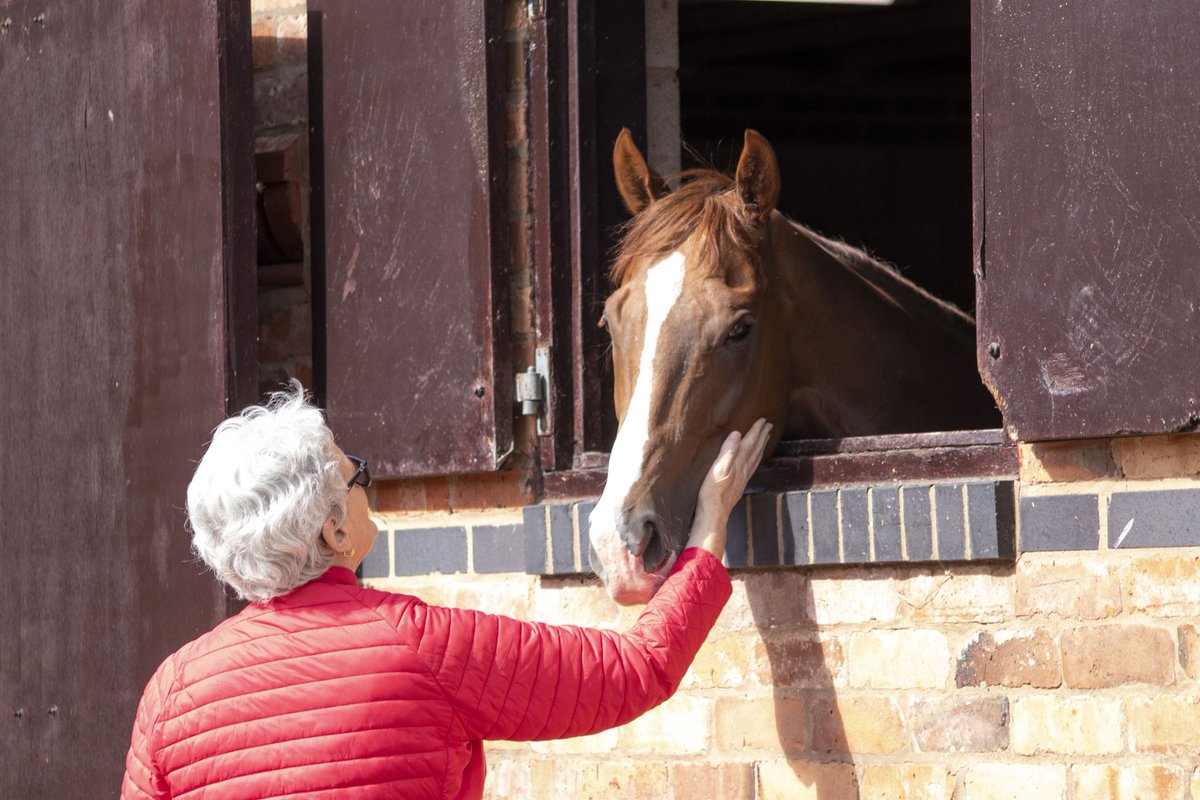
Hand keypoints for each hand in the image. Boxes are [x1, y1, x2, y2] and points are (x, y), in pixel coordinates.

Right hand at [686, 419, 773, 558]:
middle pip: (756, 449)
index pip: (750, 443)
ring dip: (762, 446)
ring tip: (766, 437)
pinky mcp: (740, 485)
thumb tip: (737, 434)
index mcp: (738, 463)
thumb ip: (728, 451)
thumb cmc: (712, 492)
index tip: (763, 419)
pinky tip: (755, 459)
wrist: (714, 514)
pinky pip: (752, 467)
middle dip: (762, 436)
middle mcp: (744, 469)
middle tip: (770, 425)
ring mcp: (743, 478)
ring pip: (756, 458)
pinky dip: (756, 459)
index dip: (756, 431)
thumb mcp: (717, 469)